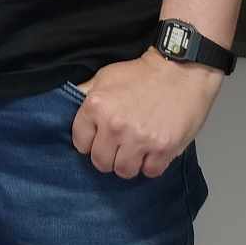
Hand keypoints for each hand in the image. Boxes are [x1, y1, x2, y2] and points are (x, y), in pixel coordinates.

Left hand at [71, 49, 222, 178]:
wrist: (179, 71)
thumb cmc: (142, 74)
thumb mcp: (105, 76)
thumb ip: (85, 94)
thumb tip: (66, 105)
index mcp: (97, 106)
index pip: (80, 142)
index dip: (89, 142)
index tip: (98, 139)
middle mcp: (115, 125)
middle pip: (101, 162)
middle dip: (108, 156)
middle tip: (118, 147)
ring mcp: (139, 139)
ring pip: (124, 171)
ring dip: (129, 163)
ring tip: (136, 150)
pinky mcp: (163, 149)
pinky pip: (150, 172)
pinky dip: (151, 165)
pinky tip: (152, 152)